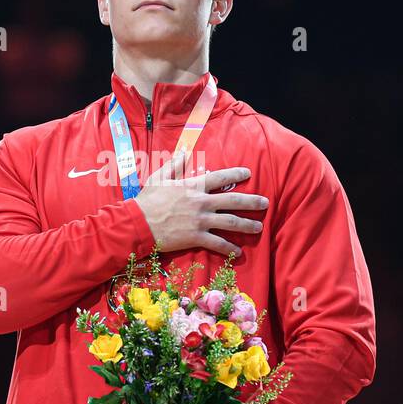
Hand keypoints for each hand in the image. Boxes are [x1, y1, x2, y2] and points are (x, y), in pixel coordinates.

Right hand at [130, 150, 267, 257]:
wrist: (137, 223)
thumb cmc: (147, 200)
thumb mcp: (159, 178)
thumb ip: (174, 165)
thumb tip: (184, 151)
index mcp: (193, 186)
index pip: (220, 177)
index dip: (236, 173)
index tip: (248, 173)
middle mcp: (201, 202)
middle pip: (232, 200)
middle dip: (251, 202)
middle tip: (265, 204)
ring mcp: (200, 220)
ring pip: (230, 222)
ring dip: (247, 225)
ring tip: (259, 228)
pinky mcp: (196, 237)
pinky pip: (217, 243)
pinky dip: (229, 248)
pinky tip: (239, 252)